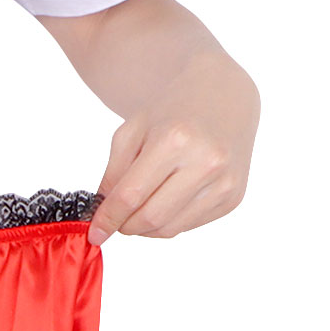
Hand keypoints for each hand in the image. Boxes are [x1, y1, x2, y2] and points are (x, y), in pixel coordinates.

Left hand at [88, 49, 258, 244]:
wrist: (222, 97)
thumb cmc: (172, 113)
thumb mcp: (132, 132)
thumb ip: (112, 175)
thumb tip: (103, 218)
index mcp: (175, 140)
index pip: (130, 196)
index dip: (108, 219)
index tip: (95, 233)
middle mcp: (206, 161)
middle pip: (150, 218)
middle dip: (126, 226)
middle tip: (118, 219)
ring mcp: (224, 181)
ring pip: (169, 229)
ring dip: (146, 228)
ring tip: (142, 207)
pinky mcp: (234, 196)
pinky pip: (189, 225)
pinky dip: (170, 221)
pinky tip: (169, 199)